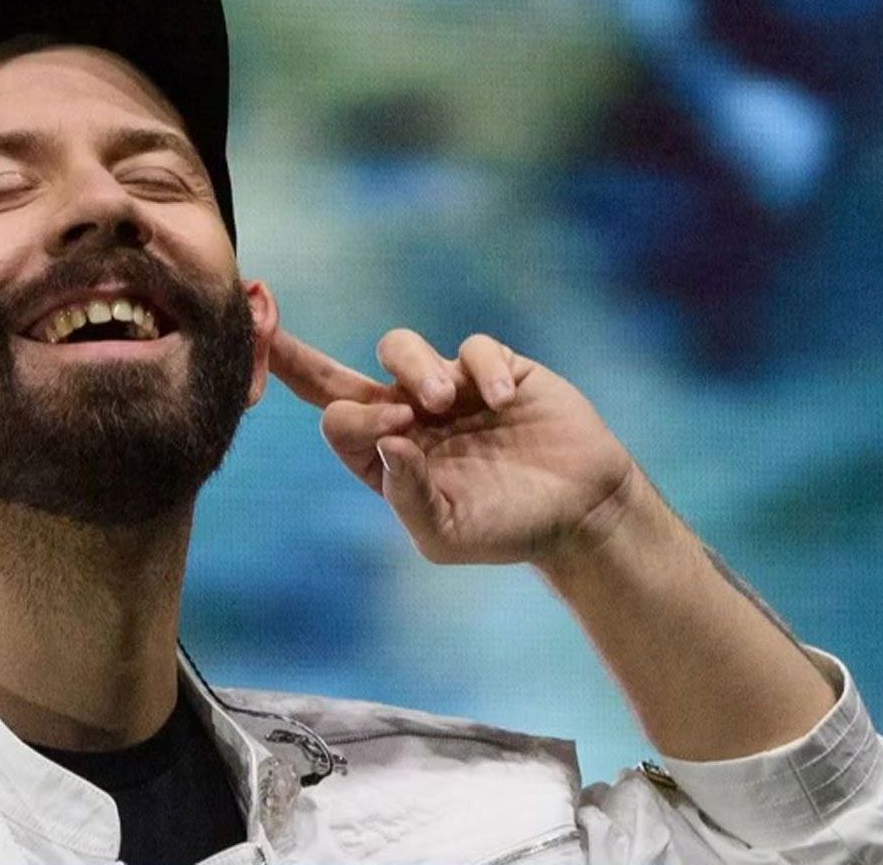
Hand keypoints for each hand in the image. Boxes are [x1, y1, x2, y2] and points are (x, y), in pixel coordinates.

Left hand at [269, 326, 637, 564]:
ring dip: (413, 367)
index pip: (338, 423)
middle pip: (342, 378)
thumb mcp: (446, 534)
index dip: (351, 420)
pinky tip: (503, 400)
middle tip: (366, 384)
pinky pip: (475, 349)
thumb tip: (385, 444)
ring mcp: (448, 388)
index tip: (395, 435)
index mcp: (382, 458)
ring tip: (443, 399)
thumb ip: (408, 496)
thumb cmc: (505, 530)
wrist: (579, 512)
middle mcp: (404, 417)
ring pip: (399, 348)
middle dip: (304, 359)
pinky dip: (484, 369)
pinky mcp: (495, 369)